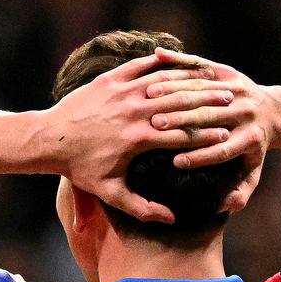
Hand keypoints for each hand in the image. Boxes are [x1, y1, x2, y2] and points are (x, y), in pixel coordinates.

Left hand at [46, 53, 236, 222]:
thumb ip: (141, 208)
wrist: (48, 139)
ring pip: (164, 82)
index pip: (181, 135)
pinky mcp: (109, 79)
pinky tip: (179, 62)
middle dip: (207, 103)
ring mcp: (121, 92)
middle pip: (179, 104)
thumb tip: (171, 219)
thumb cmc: (79, 168)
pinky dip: (162, 63)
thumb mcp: (109, 193)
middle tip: (231, 101)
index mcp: (137, 139)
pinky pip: (141, 66)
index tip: (227, 136)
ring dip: (191, 81)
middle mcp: (132, 112)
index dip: (206, 135)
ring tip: (212, 81)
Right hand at [146, 47, 280, 211]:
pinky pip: (201, 72)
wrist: (273, 111)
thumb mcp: (252, 171)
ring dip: (176, 95)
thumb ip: (241, 191)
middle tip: (156, 127)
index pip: (222, 150)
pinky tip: (157, 78)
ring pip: (204, 92)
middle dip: (183, 122)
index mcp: (251, 139)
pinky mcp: (229, 75)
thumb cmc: (254, 148)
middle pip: (211, 117)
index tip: (177, 163)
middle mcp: (246, 113)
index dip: (200, 157)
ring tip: (150, 101)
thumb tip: (230, 205)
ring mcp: (238, 91)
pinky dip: (178, 74)